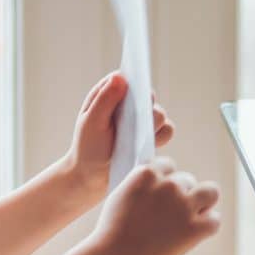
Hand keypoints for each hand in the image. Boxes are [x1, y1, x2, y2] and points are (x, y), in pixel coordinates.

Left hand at [61, 72, 174, 206]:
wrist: (92, 176)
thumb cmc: (87, 147)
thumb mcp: (92, 123)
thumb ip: (105, 100)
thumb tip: (120, 77)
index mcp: (110, 93)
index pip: (128, 79)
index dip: (135, 84)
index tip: (136, 94)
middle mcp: (128, 104)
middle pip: (148, 97)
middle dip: (145, 110)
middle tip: (136, 122)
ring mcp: (140, 120)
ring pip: (160, 115)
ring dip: (153, 126)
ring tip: (139, 139)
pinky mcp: (150, 136)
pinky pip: (166, 131)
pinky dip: (160, 138)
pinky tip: (147, 147)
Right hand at [88, 158, 220, 254]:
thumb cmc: (113, 233)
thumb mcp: (122, 195)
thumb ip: (143, 184)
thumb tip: (163, 182)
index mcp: (148, 173)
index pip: (168, 165)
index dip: (166, 182)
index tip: (160, 197)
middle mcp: (169, 185)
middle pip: (188, 180)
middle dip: (182, 195)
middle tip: (170, 216)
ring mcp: (184, 206)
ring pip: (210, 192)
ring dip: (202, 204)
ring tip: (189, 220)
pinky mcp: (195, 229)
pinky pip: (215, 220)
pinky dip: (207, 228)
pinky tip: (193, 236)